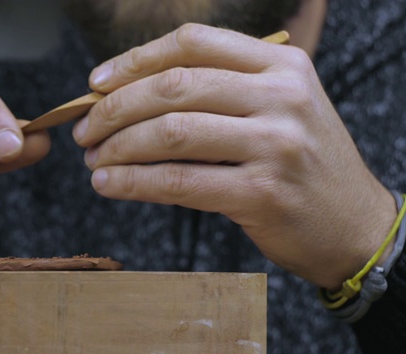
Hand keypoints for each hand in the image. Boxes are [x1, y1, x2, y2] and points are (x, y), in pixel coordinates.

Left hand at [73, 24, 395, 288]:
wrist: (353, 225)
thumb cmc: (301, 165)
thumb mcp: (278, 110)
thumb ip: (219, 94)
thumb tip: (127, 97)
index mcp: (282, 65)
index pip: (193, 42)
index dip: (135, 59)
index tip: (96, 83)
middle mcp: (281, 96)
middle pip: (174, 85)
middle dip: (114, 108)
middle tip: (84, 130)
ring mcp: (275, 144)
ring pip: (171, 132)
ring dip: (118, 146)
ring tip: (93, 160)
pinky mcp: (262, 194)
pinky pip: (179, 182)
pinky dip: (133, 182)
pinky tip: (110, 184)